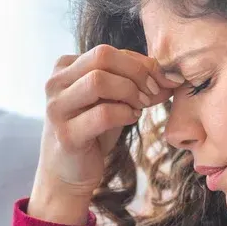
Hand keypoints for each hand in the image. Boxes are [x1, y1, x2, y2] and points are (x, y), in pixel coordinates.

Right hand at [30, 45, 181, 222]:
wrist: (68, 173)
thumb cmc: (93, 132)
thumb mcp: (114, 99)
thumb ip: (135, 82)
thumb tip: (171, 76)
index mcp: (64, 68)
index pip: (107, 51)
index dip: (140, 63)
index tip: (161, 80)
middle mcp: (55, 83)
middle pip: (102, 57)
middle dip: (136, 72)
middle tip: (152, 91)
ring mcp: (57, 109)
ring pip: (99, 81)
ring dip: (130, 92)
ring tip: (140, 106)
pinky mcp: (66, 135)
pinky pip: (103, 113)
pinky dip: (125, 113)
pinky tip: (131, 118)